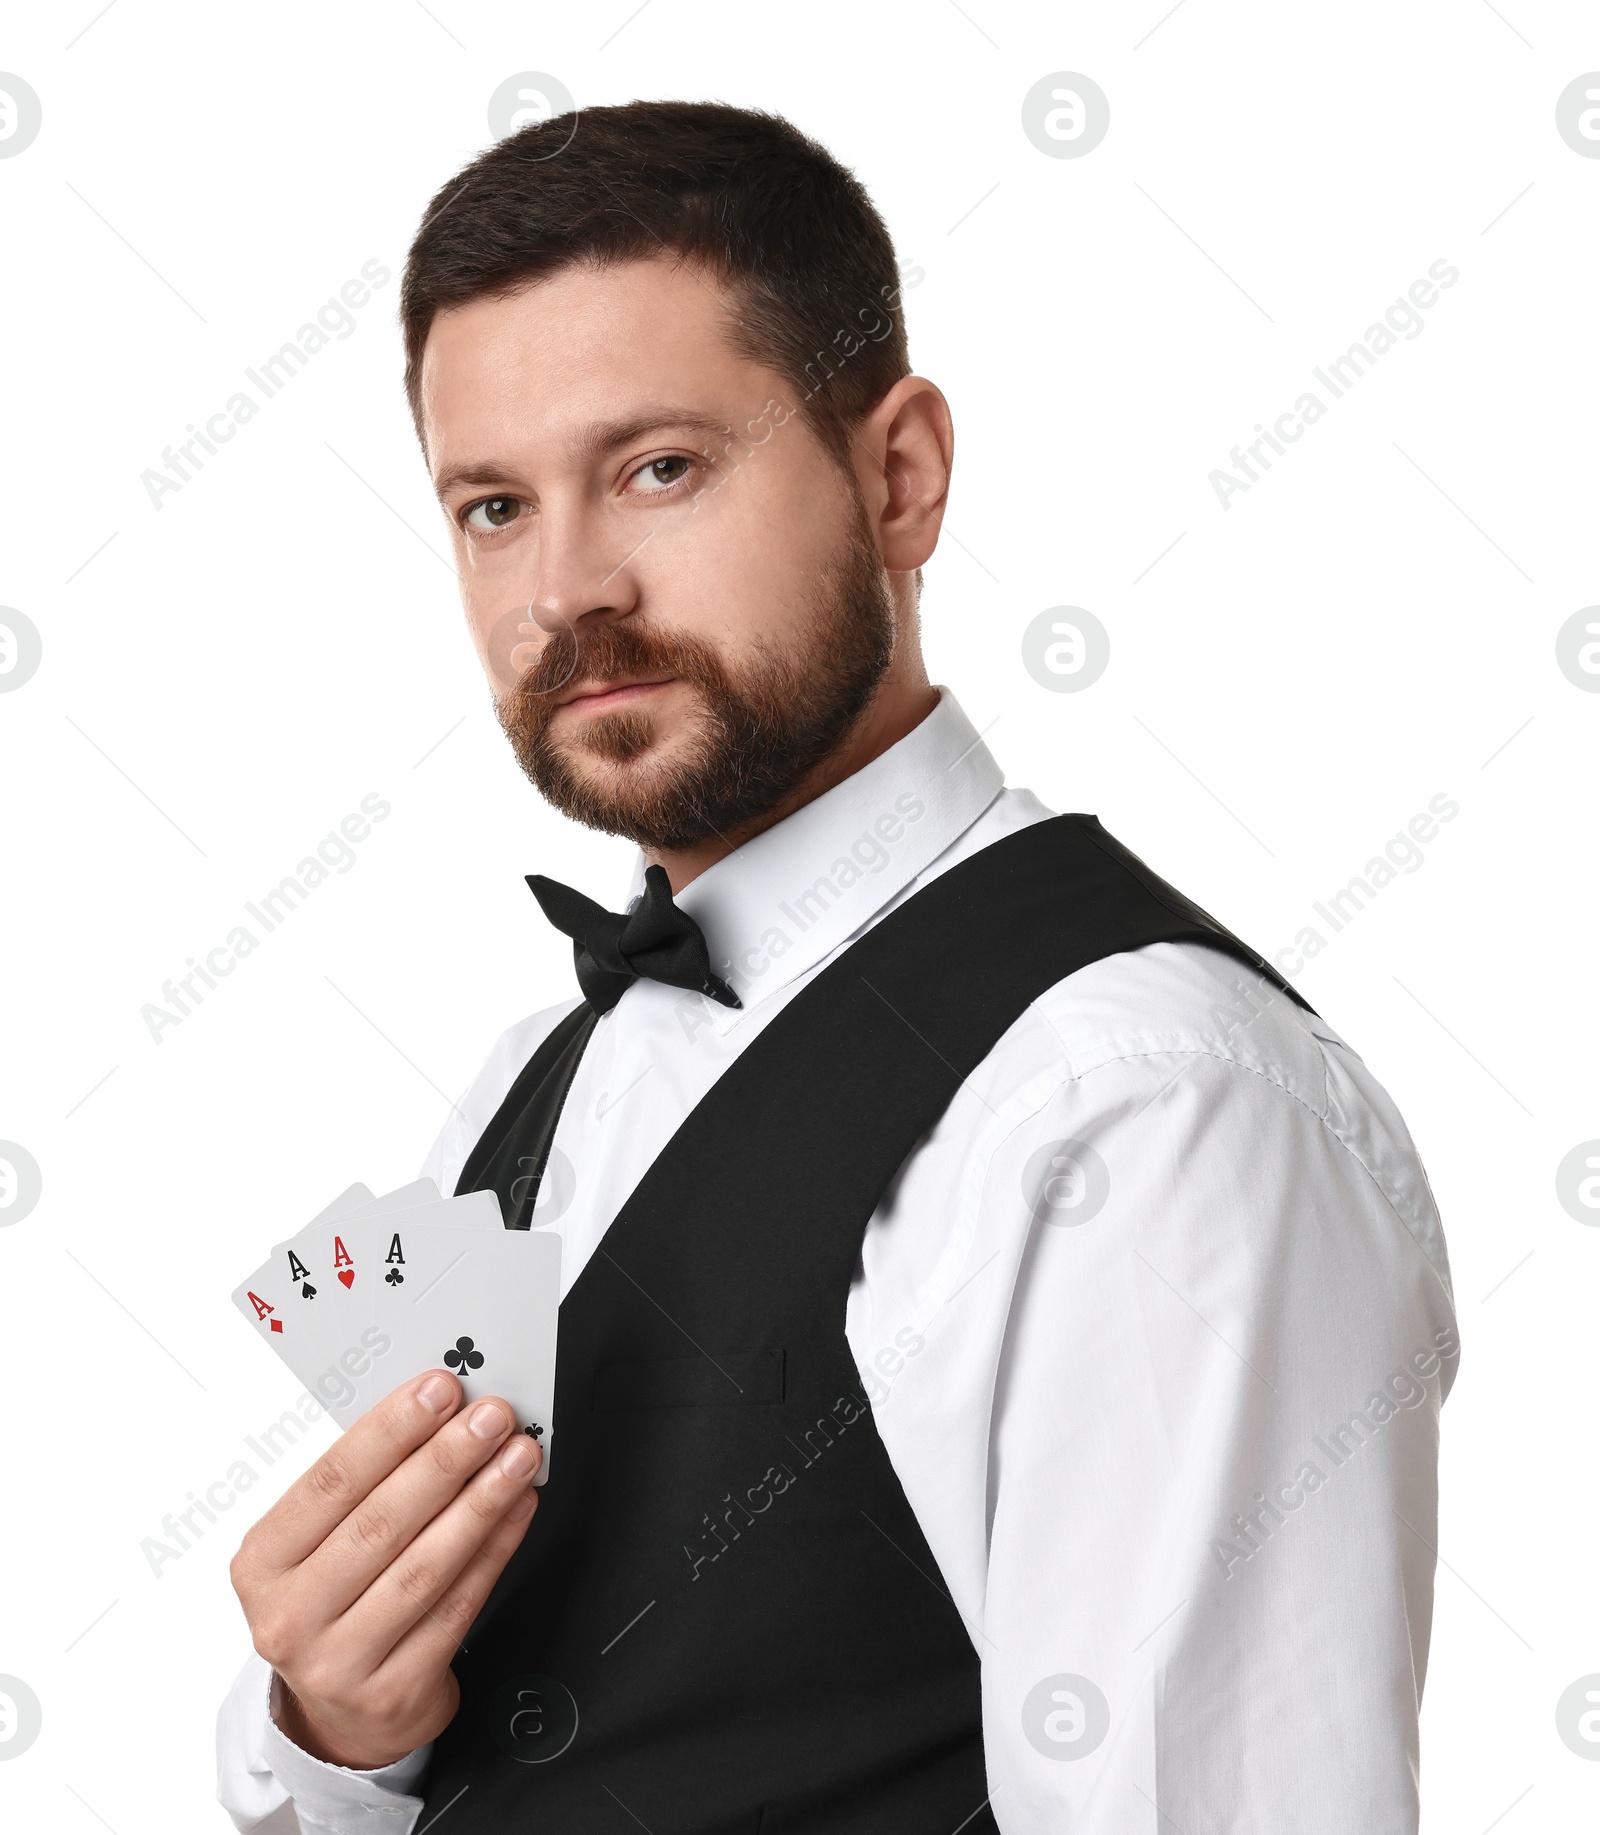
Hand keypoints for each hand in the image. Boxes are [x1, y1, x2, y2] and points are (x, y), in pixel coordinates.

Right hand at [229, 1369, 540, 1769]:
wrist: (343, 1716)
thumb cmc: (335, 1602)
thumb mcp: (319, 1546)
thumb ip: (364, 1485)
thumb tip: (436, 1413)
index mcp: (262, 1563)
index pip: (331, 1482)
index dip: (390, 1430)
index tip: (439, 1388)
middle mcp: (291, 1616)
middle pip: (381, 1522)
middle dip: (446, 1459)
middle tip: (491, 1417)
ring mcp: (339, 1662)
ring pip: (424, 1567)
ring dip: (481, 1501)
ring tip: (517, 1457)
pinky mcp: (394, 1692)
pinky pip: (456, 1608)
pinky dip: (494, 1550)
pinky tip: (517, 1510)